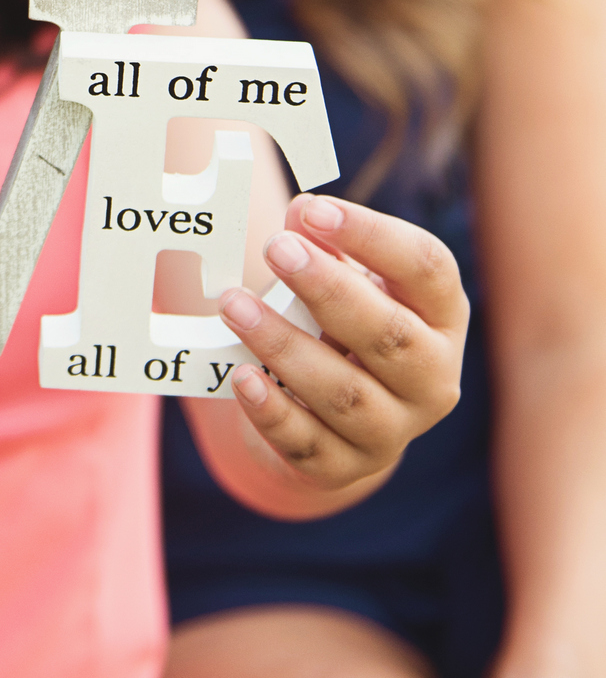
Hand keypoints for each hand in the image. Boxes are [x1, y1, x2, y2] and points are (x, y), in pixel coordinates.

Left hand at [216, 193, 467, 494]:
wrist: (332, 417)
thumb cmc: (342, 326)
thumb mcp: (346, 281)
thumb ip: (326, 246)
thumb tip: (298, 216)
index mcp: (443, 316)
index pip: (427, 268)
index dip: (372, 235)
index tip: (314, 210)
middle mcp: (432, 378)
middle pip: (389, 334)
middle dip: (328, 289)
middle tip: (276, 250)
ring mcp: (394, 429)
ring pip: (343, 392)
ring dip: (284, 345)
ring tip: (236, 306)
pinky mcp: (347, 467)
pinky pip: (307, 442)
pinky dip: (271, 411)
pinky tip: (242, 377)